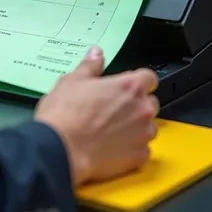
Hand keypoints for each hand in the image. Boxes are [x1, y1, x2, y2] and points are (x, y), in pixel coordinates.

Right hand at [35, 47, 158, 186]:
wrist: (60, 149)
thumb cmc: (65, 114)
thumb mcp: (73, 80)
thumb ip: (90, 66)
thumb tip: (96, 54)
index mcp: (129, 86)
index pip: (149, 78)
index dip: (138, 81)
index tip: (127, 86)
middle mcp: (142, 109)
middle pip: (150, 103)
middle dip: (137, 105)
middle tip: (114, 109)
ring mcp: (143, 135)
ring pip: (148, 127)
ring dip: (136, 127)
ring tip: (112, 130)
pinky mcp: (138, 157)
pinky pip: (142, 150)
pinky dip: (131, 148)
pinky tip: (112, 147)